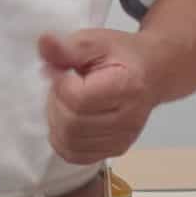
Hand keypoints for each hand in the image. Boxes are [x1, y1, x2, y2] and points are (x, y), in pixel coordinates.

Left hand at [39, 28, 157, 164]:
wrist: (151, 73)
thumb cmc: (122, 56)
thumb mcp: (95, 41)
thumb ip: (67, 47)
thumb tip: (44, 44)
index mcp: (126, 86)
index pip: (77, 99)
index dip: (59, 84)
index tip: (61, 70)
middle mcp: (128, 119)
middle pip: (72, 124)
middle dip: (56, 104)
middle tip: (62, 86)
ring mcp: (123, 138)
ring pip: (70, 143)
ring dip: (57, 122)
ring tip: (66, 101)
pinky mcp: (117, 149)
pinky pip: (77, 156)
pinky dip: (64, 140)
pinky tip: (68, 119)